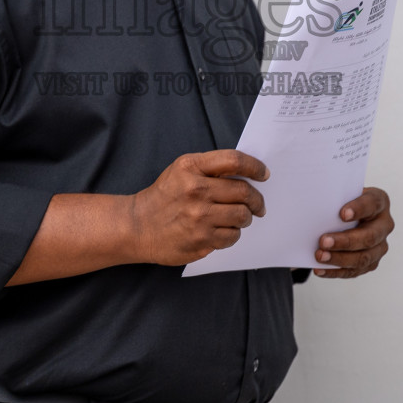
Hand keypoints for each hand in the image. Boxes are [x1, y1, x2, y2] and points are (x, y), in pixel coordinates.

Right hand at [129, 150, 267, 264]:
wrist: (137, 226)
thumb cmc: (164, 195)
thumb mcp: (181, 170)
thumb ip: (210, 167)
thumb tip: (247, 173)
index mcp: (191, 167)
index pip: (234, 161)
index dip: (255, 167)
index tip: (264, 174)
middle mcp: (196, 191)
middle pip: (244, 192)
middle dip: (257, 200)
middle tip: (259, 205)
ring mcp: (198, 218)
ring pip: (242, 217)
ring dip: (246, 218)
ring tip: (239, 218)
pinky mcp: (200, 240)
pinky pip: (232, 237)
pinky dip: (233, 234)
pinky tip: (223, 230)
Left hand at [314, 186, 392, 278]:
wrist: (347, 215)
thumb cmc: (343, 202)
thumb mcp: (341, 194)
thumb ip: (333, 198)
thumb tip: (314, 205)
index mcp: (379, 201)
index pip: (372, 204)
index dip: (358, 209)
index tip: (342, 214)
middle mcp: (384, 225)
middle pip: (369, 236)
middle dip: (346, 241)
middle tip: (323, 241)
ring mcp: (380, 246)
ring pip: (363, 257)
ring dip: (340, 259)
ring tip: (320, 256)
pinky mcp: (371, 262)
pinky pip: (354, 271)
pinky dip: (335, 271)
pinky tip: (320, 269)